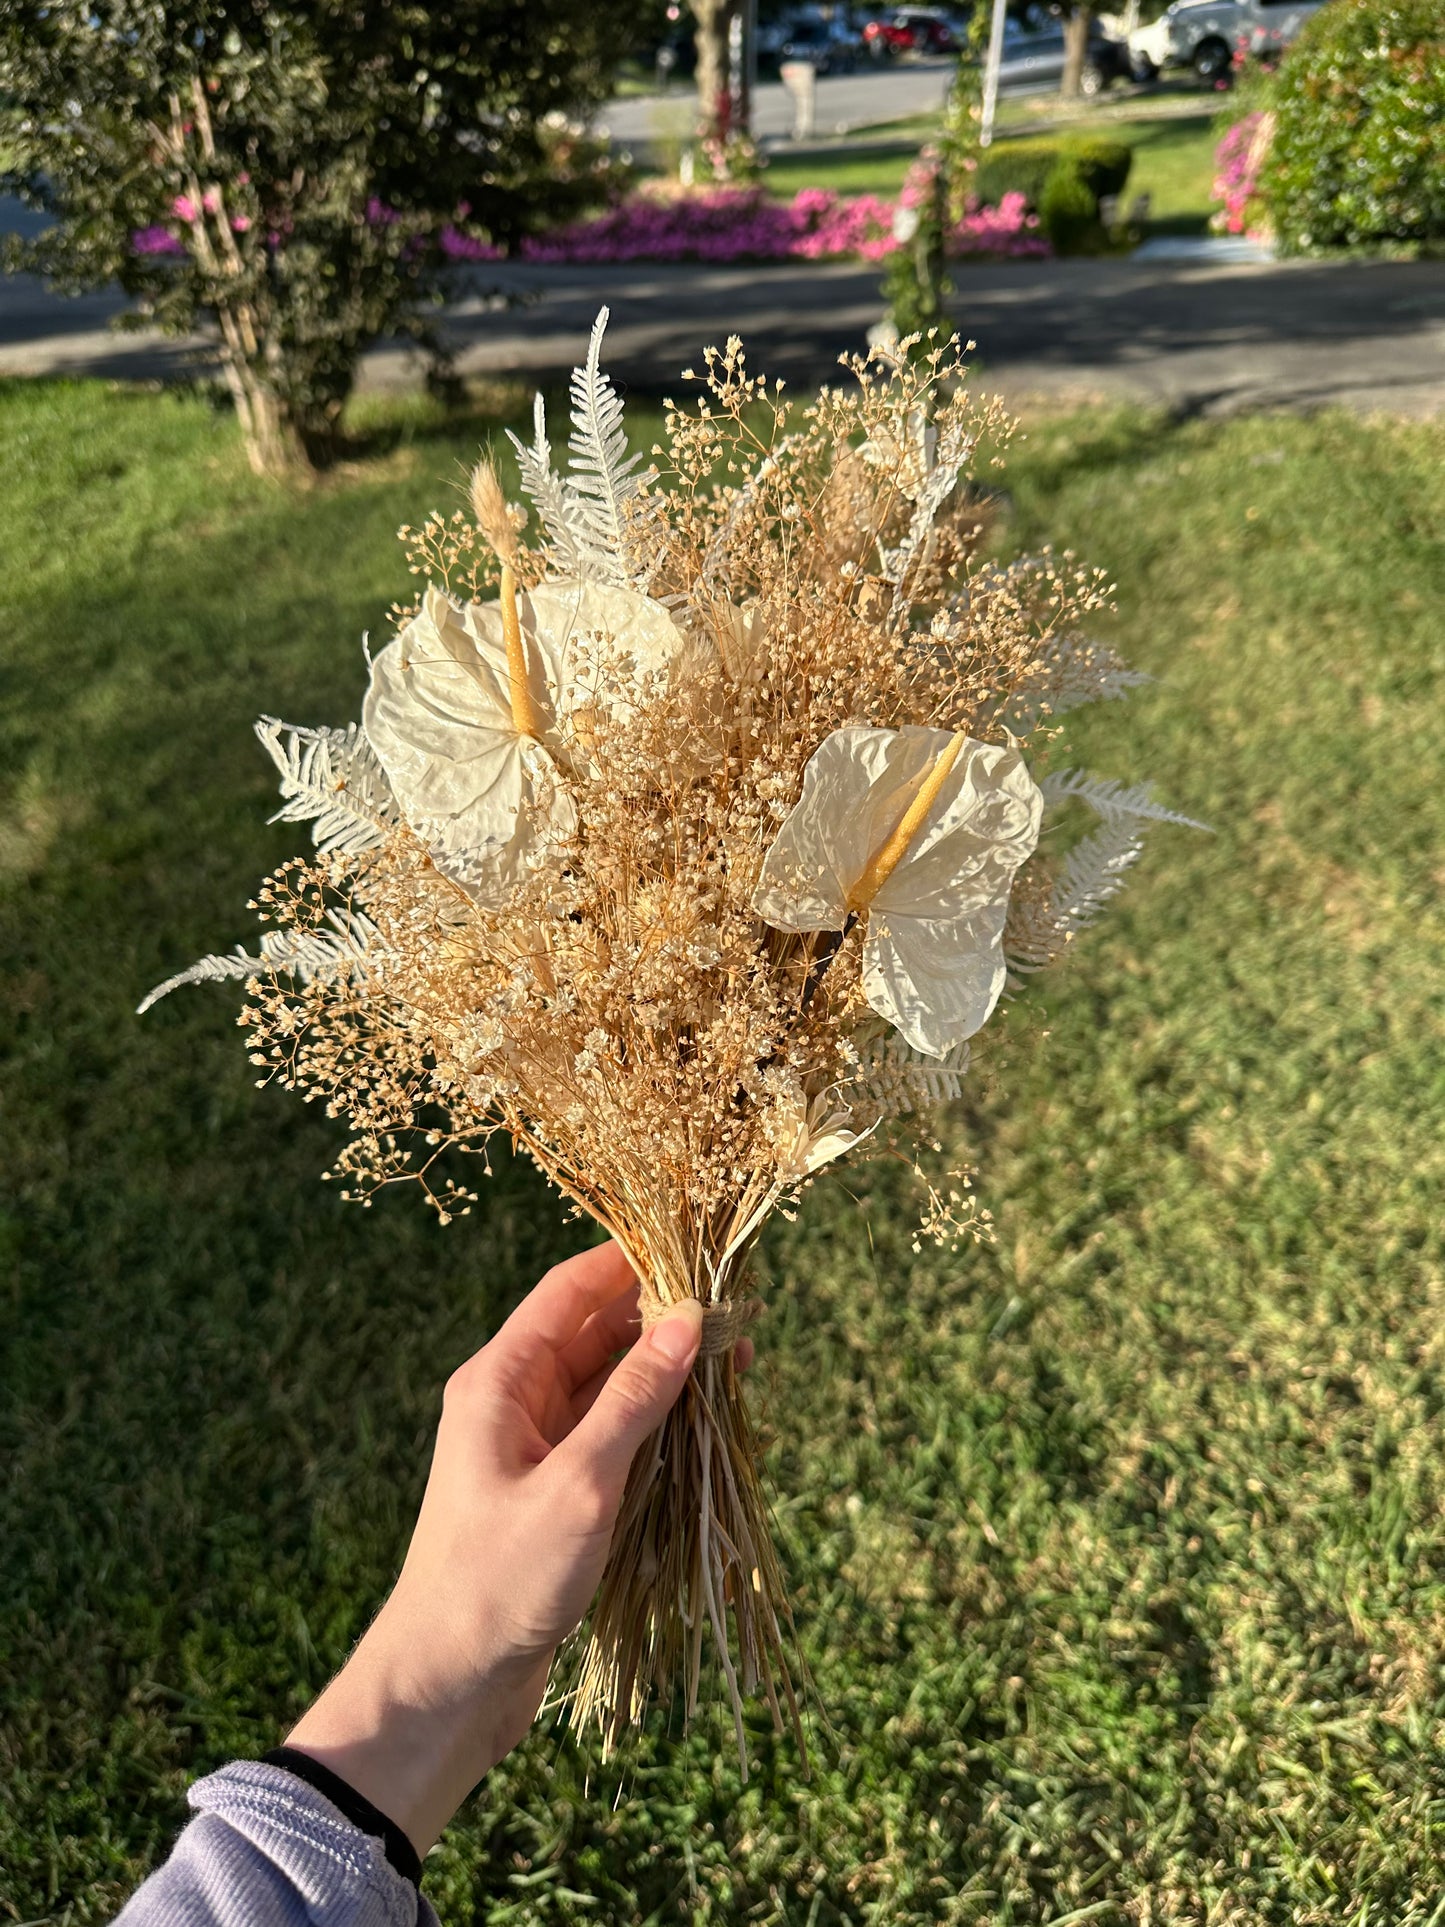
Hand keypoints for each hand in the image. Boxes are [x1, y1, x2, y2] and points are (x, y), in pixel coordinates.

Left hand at [285, 1242, 751, 1855]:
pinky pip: (610, 1436)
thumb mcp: (579, 1484)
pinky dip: (654, 1425)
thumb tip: (686, 1319)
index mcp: (499, 1381)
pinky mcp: (553, 1493)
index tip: (694, 1249)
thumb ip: (634, 1399)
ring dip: (666, 1376)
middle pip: (594, 1335)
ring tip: (735, 1369)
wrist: (447, 1684)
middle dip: (662, 1321)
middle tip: (735, 1319)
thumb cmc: (501, 1579)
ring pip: (608, 1387)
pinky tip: (702, 1427)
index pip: (568, 1291)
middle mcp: (512, 1403)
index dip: (629, 1263)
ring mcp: (533, 1449)